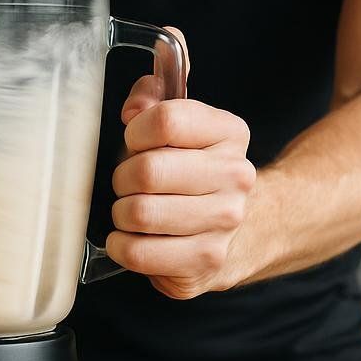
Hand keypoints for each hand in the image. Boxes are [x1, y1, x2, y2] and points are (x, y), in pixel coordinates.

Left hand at [107, 40, 256, 299]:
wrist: (240, 229)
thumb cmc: (191, 173)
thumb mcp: (179, 125)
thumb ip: (152, 100)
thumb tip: (134, 107)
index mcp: (229, 134)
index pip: (167, 120)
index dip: (135, 132)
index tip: (134, 142)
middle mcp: (235, 176)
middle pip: (148, 170)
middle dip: (123, 177)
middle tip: (127, 184)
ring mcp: (224, 222)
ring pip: (140, 213)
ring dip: (121, 213)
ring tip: (131, 211)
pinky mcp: (205, 260)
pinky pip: (140, 253)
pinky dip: (121, 246)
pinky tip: (129, 238)